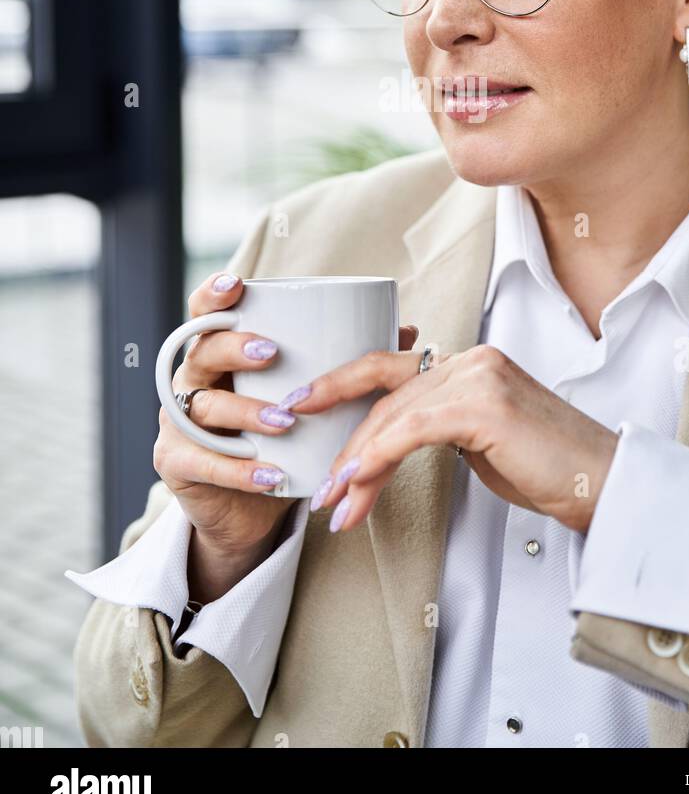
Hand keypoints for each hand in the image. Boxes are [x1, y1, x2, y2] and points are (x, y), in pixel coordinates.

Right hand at [153, 271, 422, 564]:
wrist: (250, 507)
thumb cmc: (283, 439)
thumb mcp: (313, 398)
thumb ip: (349, 362)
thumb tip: (405, 329)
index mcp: (221, 353)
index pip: (206, 313)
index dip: (215, 295)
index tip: (237, 285)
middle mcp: (194, 380)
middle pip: (202, 351)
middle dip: (233, 348)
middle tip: (271, 353)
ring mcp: (179, 423)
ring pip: (204, 407)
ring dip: (244, 411)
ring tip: (284, 420)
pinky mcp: (177, 464)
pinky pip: (203, 462)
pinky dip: (238, 470)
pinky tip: (270, 474)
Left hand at [291, 341, 619, 534]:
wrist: (603, 484)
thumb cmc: (549, 470)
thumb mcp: (481, 443)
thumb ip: (440, 428)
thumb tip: (387, 447)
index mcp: (471, 362)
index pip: (391, 369)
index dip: (342, 385)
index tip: (304, 406)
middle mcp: (473, 359)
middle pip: (384, 391)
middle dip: (341, 433)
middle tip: (312, 474)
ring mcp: (479, 377)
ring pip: (392, 415)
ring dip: (356, 464)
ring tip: (335, 503)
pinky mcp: (483, 406)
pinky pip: (411, 431)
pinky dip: (377, 458)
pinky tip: (357, 483)